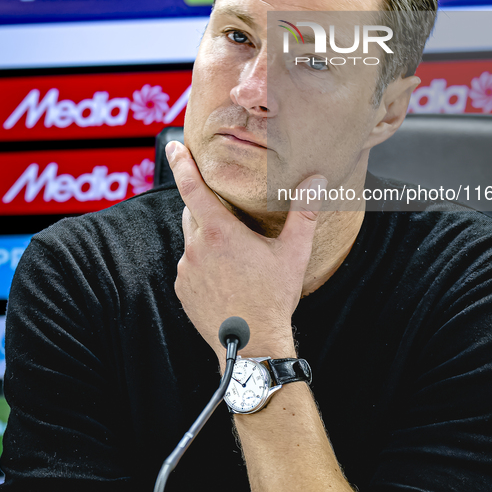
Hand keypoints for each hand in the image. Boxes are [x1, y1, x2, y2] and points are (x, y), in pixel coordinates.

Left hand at [166, 141, 325, 361]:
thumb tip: (317, 180)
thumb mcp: (294, 252)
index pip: (192, 187)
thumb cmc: (274, 297)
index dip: (182, 163)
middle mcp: (196, 247)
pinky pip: (190, 266)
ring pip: (192, 240)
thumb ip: (304, 212)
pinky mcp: (183, 290)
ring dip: (207, 237)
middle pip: (193, 212)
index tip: (175, 146)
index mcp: (220, 232)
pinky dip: (203, 263)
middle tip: (226, 209)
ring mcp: (186, 270)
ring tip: (233, 252)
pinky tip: (226, 276)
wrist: (253, 345)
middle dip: (206, 205)